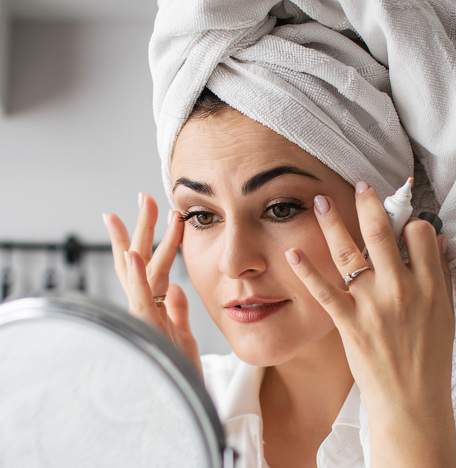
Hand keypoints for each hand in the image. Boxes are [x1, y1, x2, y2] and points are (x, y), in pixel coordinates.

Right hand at [102, 193, 202, 378]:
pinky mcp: (145, 329)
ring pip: (139, 272)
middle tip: (147, 197)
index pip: (153, 264)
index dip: (154, 238)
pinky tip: (129, 253)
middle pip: (143, 259)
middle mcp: (148, 306)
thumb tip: (177, 288)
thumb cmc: (178, 372)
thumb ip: (178, 312)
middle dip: (144, 228)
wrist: (174, 405)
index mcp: (158, 305)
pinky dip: (135, 277)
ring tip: (133, 213)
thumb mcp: (181, 336)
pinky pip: (141, 300)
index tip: (159, 212)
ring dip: (137, 241)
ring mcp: (144, 316)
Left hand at [284, 182, 455, 465]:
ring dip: (333, 223)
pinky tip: (292, 251)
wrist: (412, 400)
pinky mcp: (349, 322)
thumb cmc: (429, 357)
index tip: (402, 220)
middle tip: (360, 185)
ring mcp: (372, 305)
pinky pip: (325, 290)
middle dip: (369, 204)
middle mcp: (401, 290)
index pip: (421, 235)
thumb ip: (438, 275)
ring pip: (350, 254)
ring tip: (320, 201)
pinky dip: (307, 270)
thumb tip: (435, 239)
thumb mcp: (444, 314)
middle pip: (382, 235)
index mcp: (431, 287)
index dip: (411, 222)